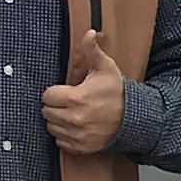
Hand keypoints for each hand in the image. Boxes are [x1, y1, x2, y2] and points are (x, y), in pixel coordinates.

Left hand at [40, 34, 125, 155]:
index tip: (63, 90)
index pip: (47, 96)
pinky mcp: (81, 147)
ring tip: (70, 113)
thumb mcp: (105, 68)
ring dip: (57, 120)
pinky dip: (64, 135)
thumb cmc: (117, 92)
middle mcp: (74, 119)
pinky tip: (74, 126)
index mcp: (76, 98)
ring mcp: (78, 135)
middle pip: (46, 112)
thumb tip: (89, 32)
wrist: (134, 117)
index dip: (53, 91)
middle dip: (54, 105)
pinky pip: (60, 142)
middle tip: (66, 101)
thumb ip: (92, 50)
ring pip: (51, 127)